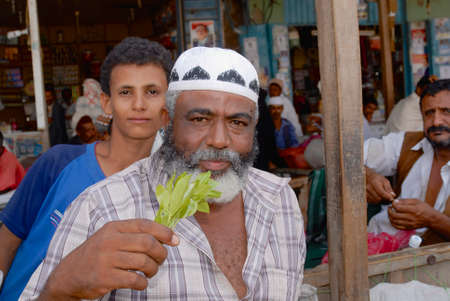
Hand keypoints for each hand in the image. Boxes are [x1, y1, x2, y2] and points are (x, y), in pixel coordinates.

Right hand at [40, 219, 178, 299]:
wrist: (68, 276)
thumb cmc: (96, 255)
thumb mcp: (110, 237)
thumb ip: (133, 234)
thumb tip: (166, 236)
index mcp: (113, 228)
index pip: (144, 225)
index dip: (163, 232)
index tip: (175, 240)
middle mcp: (110, 240)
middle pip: (148, 243)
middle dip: (161, 253)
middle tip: (160, 260)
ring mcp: (106, 259)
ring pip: (144, 262)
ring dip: (153, 269)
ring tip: (149, 272)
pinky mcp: (105, 277)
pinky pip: (135, 279)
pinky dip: (143, 283)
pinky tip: (140, 282)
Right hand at [365, 167, 395, 203]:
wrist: (367, 177)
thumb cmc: (377, 179)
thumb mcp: (385, 181)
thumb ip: (389, 189)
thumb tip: (393, 196)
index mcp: (374, 182)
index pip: (382, 193)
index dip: (388, 197)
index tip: (391, 198)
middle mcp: (368, 187)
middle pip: (378, 198)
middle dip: (383, 199)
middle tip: (386, 196)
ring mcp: (365, 192)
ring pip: (375, 201)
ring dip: (379, 200)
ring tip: (381, 195)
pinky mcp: (364, 195)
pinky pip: (371, 201)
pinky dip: (375, 200)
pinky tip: (376, 196)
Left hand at [388, 199, 435, 229]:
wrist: (431, 219)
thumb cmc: (424, 209)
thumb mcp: (416, 201)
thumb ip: (405, 201)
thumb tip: (395, 201)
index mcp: (413, 210)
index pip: (398, 208)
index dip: (393, 204)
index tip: (393, 202)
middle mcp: (410, 218)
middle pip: (394, 215)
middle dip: (389, 210)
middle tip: (390, 208)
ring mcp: (409, 224)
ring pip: (394, 221)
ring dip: (390, 216)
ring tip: (391, 212)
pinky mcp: (409, 228)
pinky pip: (397, 227)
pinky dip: (392, 223)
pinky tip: (393, 219)